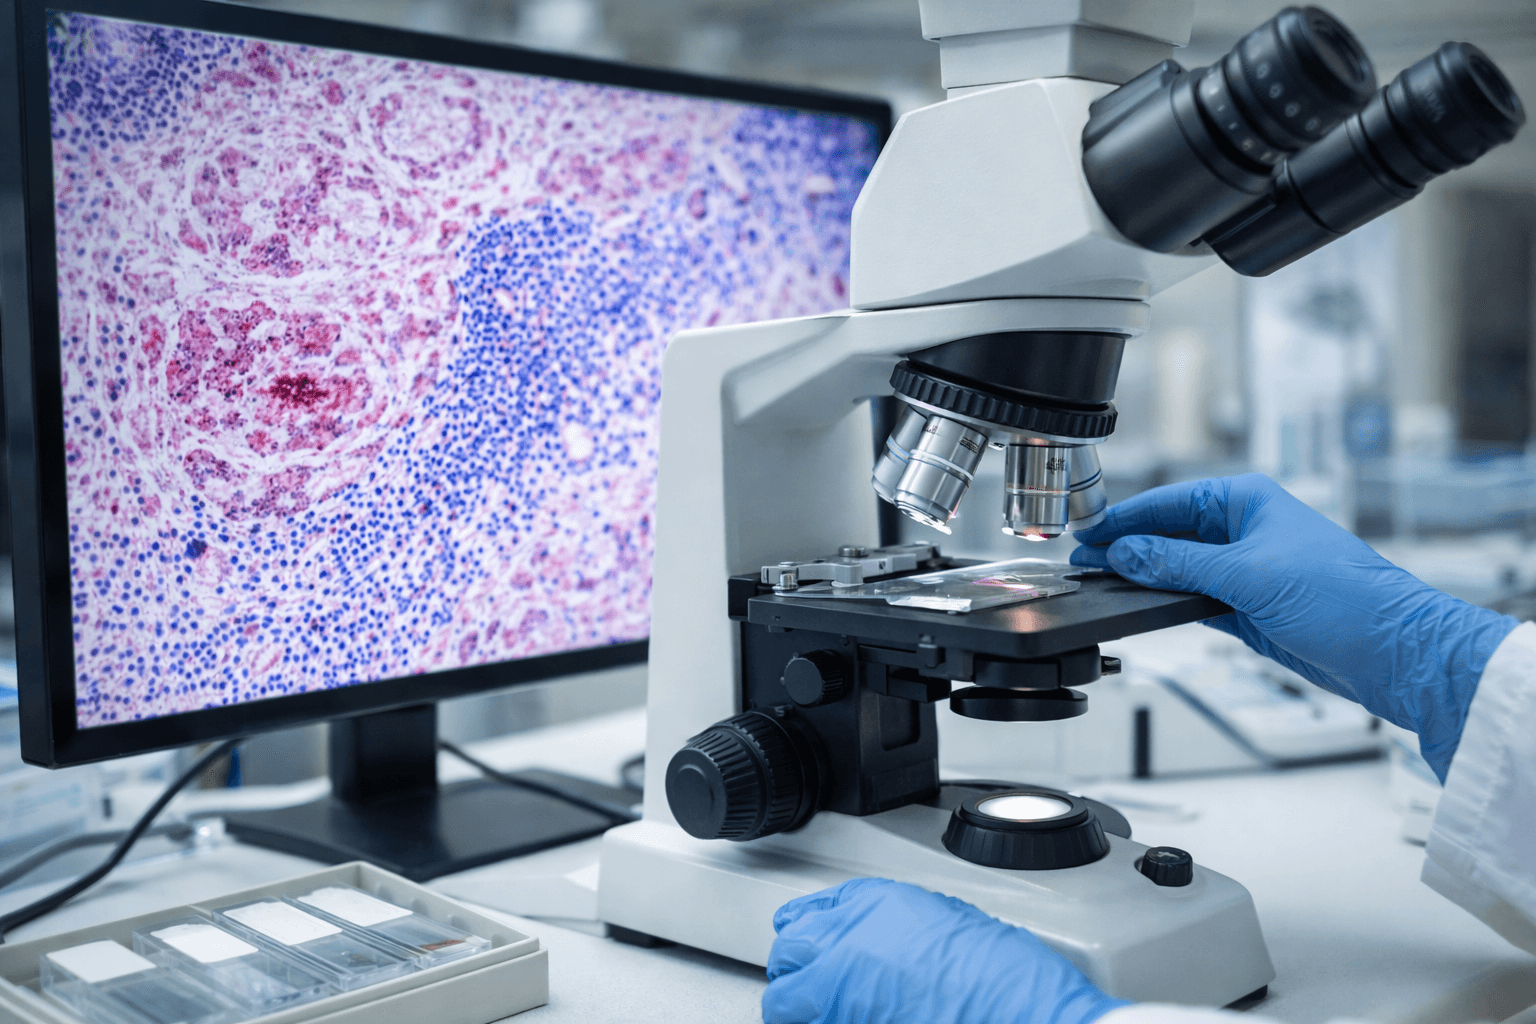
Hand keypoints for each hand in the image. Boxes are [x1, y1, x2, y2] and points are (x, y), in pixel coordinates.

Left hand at [762, 878, 1128, 1023]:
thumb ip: (899, 929)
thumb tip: (879, 948)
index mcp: (877, 902)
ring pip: (784, 996)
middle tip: (813, 984)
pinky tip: (836, 1022)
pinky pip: (804, 1022)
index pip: (813, 909)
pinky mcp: (842, 1019)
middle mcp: (850, 938)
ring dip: (796, 1004)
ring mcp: (841, 988)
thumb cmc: (1008, 978)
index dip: (812, 931)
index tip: (813, 943)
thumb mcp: (950, 925)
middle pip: (788, 947)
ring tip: (820, 1012)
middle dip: (796, 966)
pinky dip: (812, 1022)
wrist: (1027, 1017)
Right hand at [1070, 473, 1517, 779]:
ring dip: (1144, 578)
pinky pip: (1193, 600)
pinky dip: (1167, 603)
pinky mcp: (1249, 609)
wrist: (1392, 652)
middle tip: (1084, 561)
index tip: (1088, 531)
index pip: (1169, 502)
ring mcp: (1246, 572)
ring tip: (1102, 585)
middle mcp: (1245, 532)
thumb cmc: (1347, 597)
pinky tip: (1141, 607)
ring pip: (1177, 569)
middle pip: (1168, 534)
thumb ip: (1179, 563)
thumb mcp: (1249, 574)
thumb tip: (1127, 552)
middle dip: (1128, 548)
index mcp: (1249, 501)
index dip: (1125, 518)